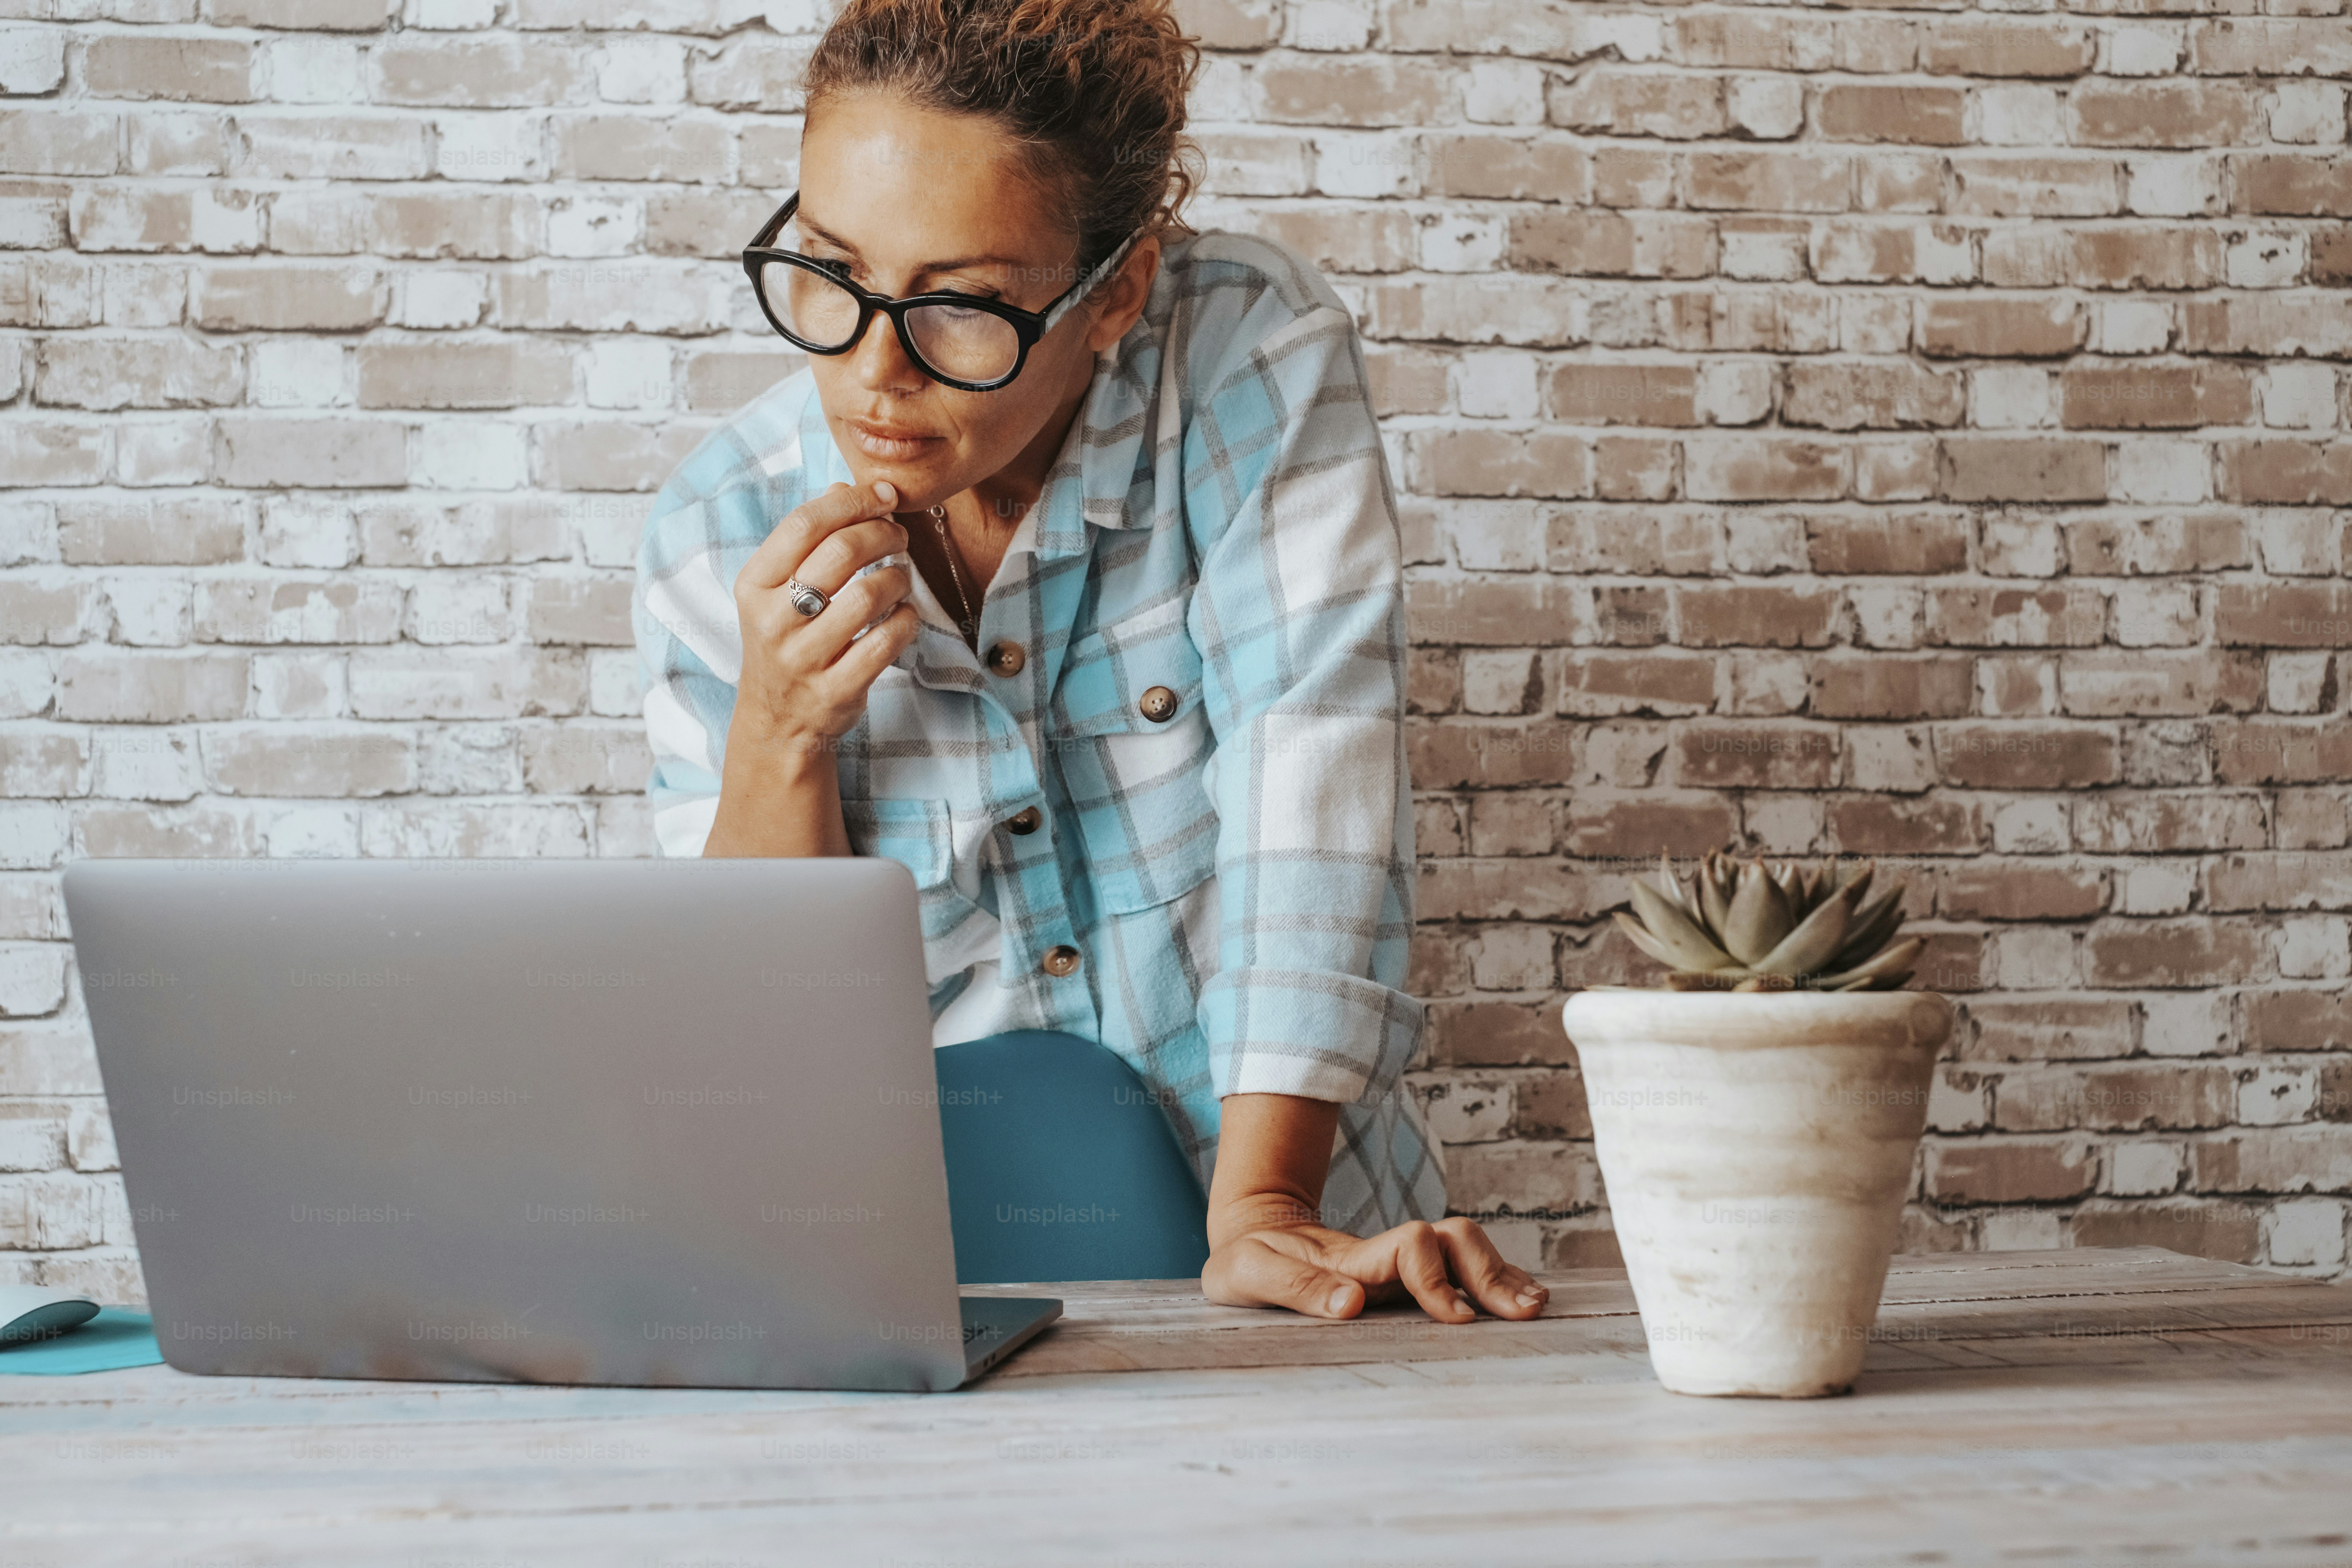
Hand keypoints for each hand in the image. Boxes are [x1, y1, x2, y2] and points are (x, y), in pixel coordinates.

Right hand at [730, 478, 919, 759]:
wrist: (777, 720)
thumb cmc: (786, 638)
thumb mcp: (778, 588)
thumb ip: (809, 537)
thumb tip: (846, 485)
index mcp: (754, 585)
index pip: (805, 523)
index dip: (852, 501)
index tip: (883, 497)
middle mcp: (773, 621)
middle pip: (841, 552)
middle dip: (883, 533)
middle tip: (899, 536)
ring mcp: (803, 659)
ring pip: (869, 595)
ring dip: (898, 578)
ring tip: (900, 577)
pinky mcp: (836, 689)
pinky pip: (886, 641)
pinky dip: (905, 621)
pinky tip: (902, 615)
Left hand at [1202, 1196, 1550, 1324]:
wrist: (1250, 1233)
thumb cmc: (1245, 1258)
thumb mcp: (1247, 1273)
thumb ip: (1293, 1288)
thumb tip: (1351, 1305)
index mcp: (1351, 1259)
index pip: (1411, 1247)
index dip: (1436, 1277)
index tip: (1454, 1318)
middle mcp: (1385, 1259)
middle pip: (1456, 1240)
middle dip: (1491, 1273)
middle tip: (1525, 1313)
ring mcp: (1399, 1268)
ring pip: (1466, 1250)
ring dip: (1501, 1274)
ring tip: (1535, 1308)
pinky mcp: (1404, 1282)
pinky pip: (1460, 1272)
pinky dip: (1495, 1281)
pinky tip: (1521, 1301)